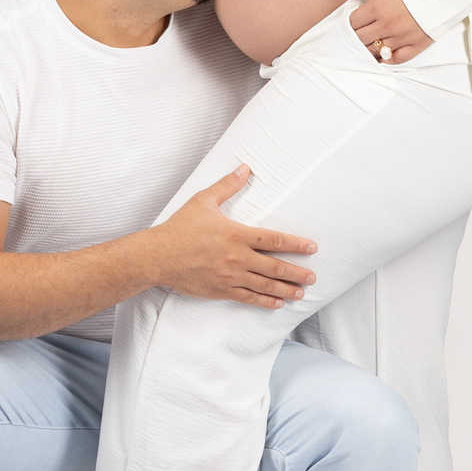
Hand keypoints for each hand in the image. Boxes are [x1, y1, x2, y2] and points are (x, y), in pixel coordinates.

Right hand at [148, 166, 317, 308]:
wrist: (158, 256)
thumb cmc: (180, 228)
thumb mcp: (204, 200)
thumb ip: (228, 185)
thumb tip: (245, 168)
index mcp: (237, 234)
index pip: (274, 240)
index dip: (296, 244)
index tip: (312, 248)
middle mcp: (237, 257)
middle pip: (275, 267)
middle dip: (297, 272)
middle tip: (313, 276)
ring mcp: (230, 276)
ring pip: (265, 285)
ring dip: (287, 289)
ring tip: (302, 292)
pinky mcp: (221, 290)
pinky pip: (248, 298)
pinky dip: (265, 301)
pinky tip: (278, 303)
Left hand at [343, 0, 433, 65]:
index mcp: (378, 7)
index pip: (353, 23)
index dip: (350, 22)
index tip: (354, 19)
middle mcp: (387, 26)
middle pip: (361, 38)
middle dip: (357, 34)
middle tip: (359, 31)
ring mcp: (403, 37)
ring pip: (376, 50)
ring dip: (369, 46)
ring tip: (369, 42)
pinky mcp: (418, 44)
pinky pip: (397, 58)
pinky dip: (388, 58)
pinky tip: (384, 54)